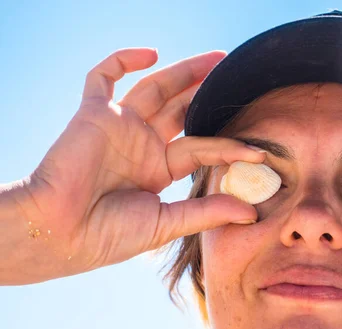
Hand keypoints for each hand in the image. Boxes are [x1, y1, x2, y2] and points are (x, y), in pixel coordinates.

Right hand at [16, 48, 264, 281]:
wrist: (58, 233)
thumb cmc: (106, 236)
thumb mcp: (166, 223)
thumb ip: (207, 212)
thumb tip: (252, 212)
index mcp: (158, 169)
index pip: (200, 149)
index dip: (228, 149)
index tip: (259, 153)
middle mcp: (141, 144)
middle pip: (180, 109)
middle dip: (205, 92)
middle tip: (233, 75)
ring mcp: (119, 127)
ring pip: (155, 88)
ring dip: (184, 72)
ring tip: (216, 59)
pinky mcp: (94, 114)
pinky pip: (103, 76)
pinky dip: (123, 60)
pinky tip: (151, 54)